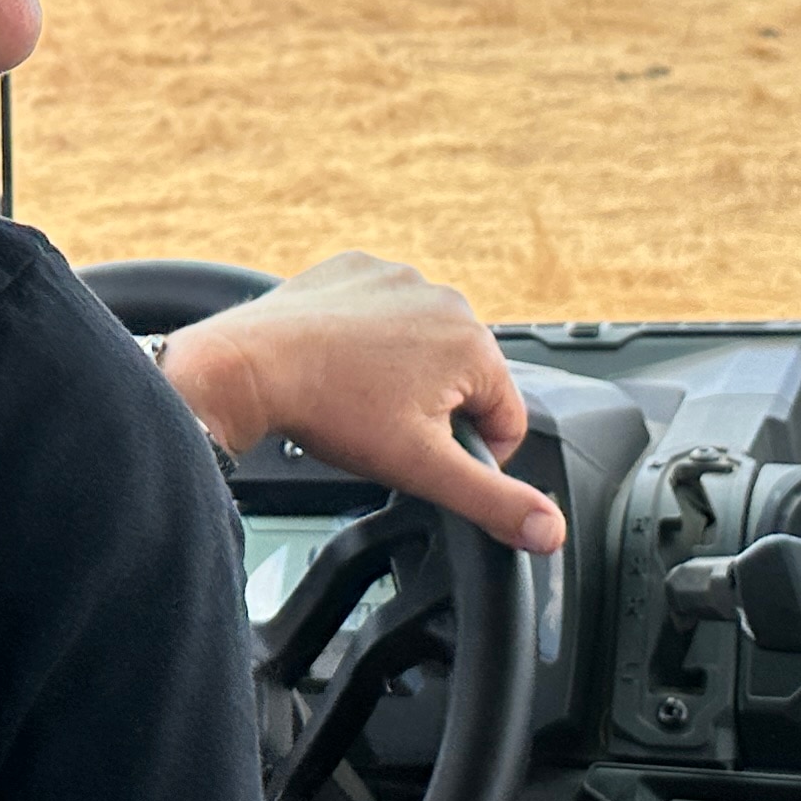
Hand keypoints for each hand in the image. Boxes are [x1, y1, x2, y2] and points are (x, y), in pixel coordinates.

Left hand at [164, 252, 565, 551]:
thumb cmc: (333, 412)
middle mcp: (446, 298)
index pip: (505, 421)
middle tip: (383, 428)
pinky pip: (380, 315)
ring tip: (357, 398)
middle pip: (463, 381)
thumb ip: (494, 501)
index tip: (422, 457)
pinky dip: (367, 340)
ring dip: (402, 376)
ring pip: (421, 347)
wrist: (250, 366)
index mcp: (475, 344)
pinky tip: (339, 363)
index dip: (469, 454)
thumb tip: (551, 531)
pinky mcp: (356, 269)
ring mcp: (398, 278)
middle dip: (433, 412)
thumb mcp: (423, 469)